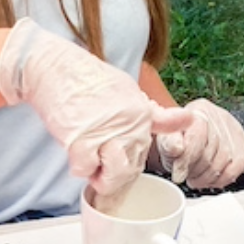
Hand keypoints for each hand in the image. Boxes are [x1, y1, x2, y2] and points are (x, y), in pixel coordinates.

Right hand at [0, 17, 194, 198]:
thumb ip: (155, 114)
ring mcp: (107, 132)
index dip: (131, 163)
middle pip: (132, 169)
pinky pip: (85, 170)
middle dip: (114, 173)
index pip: (145, 152)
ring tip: (90, 161)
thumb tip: (187, 119)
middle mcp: (130, 123)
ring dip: (100, 175)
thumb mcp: (129, 91)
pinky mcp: (82, 139)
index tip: (121, 164)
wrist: (55, 68)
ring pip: (114, 175)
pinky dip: (79, 166)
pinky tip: (74, 150)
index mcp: (142, 113)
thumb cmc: (87, 79)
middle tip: (98, 160)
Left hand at [155, 98, 243, 188]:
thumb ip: (168, 143)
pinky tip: (213, 179)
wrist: (192, 140)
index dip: (187, 159)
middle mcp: (219, 116)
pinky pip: (238, 166)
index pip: (197, 134)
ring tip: (197, 178)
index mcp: (199, 110)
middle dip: (196, 171)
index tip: (179, 174)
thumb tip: (176, 147)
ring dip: (208, 177)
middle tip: (188, 176)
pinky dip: (224, 178)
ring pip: (224, 160)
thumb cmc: (180, 141)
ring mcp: (235, 130)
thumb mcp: (167, 141)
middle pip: (211, 151)